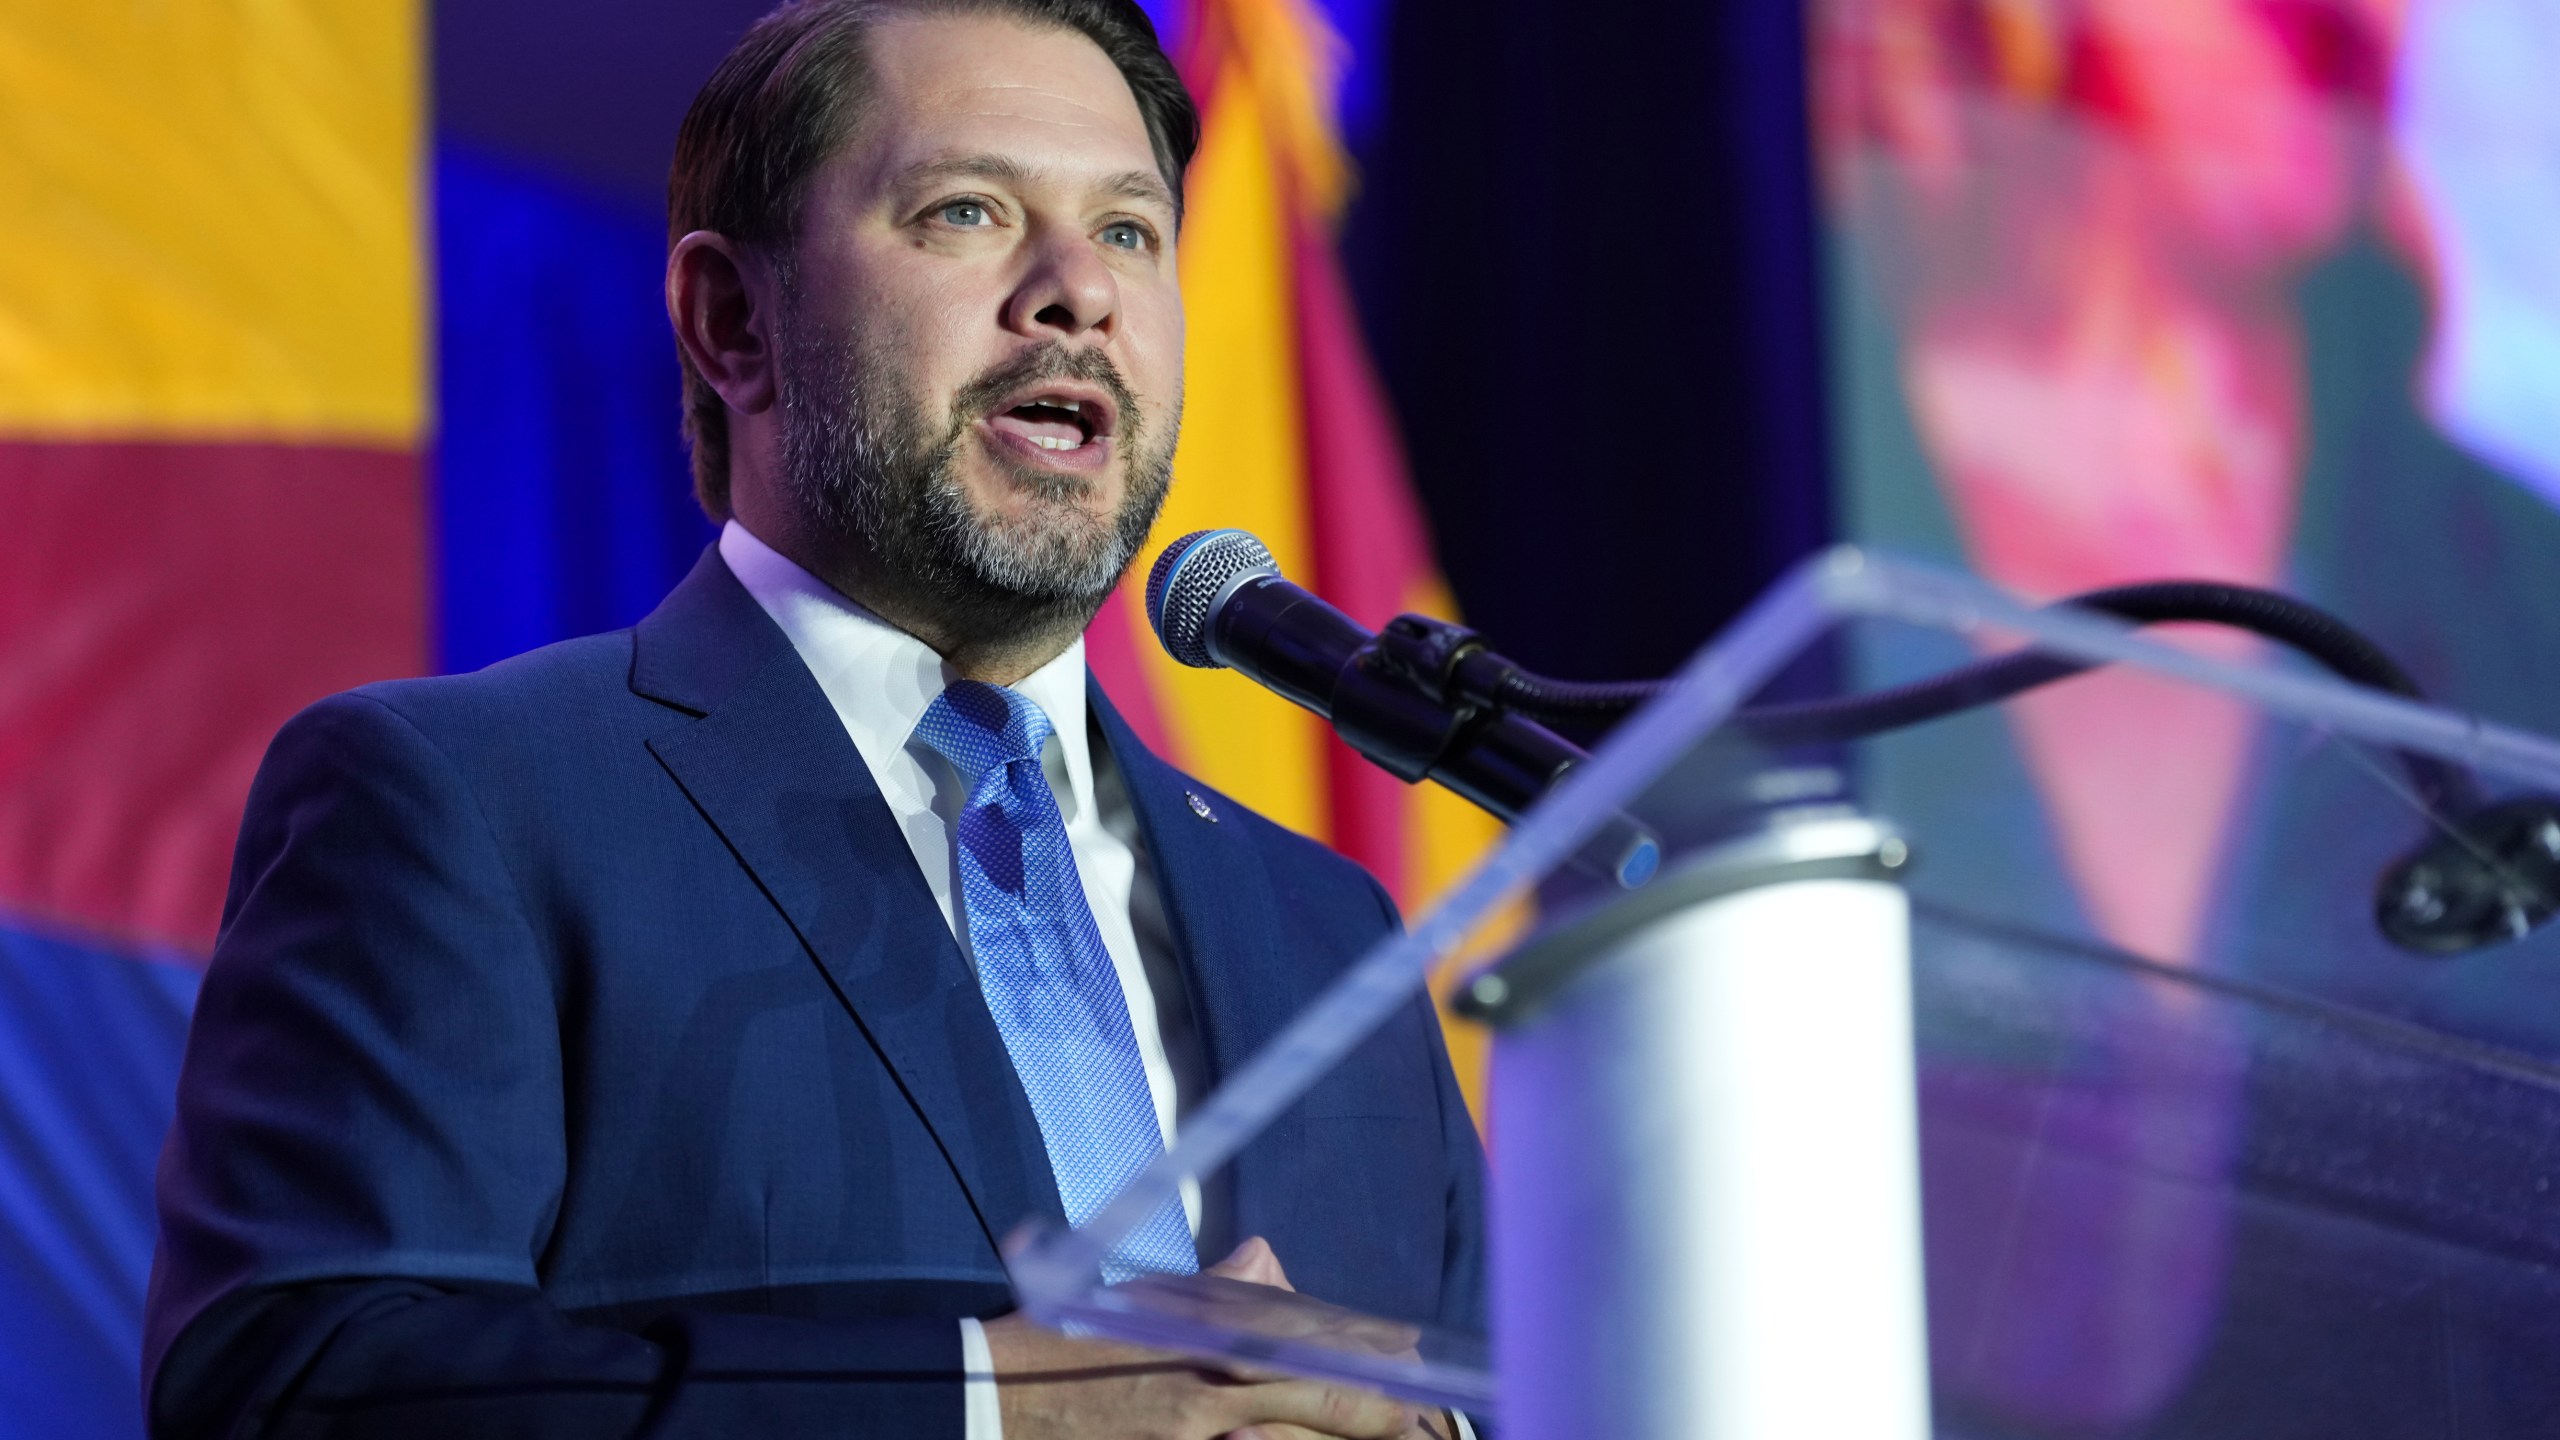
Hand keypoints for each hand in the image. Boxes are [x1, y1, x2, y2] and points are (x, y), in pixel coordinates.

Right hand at [985, 1239, 1419, 1439]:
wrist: (991, 1394)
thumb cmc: (1065, 1347)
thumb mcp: (1140, 1303)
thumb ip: (1213, 1289)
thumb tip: (1268, 1261)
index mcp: (1202, 1317)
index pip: (1305, 1328)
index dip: (1362, 1345)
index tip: (1409, 1352)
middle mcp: (1208, 1362)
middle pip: (1320, 1379)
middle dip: (1380, 1396)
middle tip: (1430, 1404)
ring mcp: (1195, 1416)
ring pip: (1301, 1423)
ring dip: (1349, 1427)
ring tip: (1405, 1427)